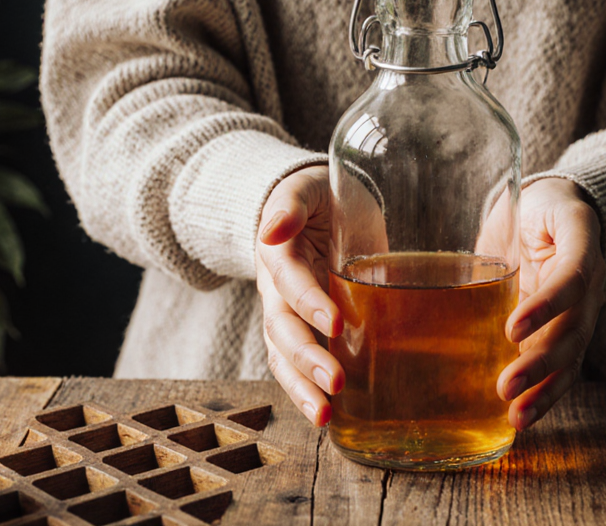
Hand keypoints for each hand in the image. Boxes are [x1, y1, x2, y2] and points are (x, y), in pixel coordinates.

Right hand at [256, 165, 341, 426]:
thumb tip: (271, 229)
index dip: (309, 301)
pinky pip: (297, 365)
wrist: (317, 206)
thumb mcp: (306, 188)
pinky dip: (308, 392)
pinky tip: (329, 416)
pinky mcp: (302, 330)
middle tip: (335, 382)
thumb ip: (291, 204)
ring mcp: (285, 313)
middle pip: (283, 330)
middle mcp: (275, 289)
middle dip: (307, 359)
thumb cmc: (319, 195)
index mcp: (277, 252)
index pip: (290, 281)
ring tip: (325, 417)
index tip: (335, 321)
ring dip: (302, 388)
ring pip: (284, 357)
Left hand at [496, 178, 605, 430]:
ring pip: (572, 356)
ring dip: (545, 390)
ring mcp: (585, 311)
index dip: (546, 306)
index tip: (512, 329)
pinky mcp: (570, 332)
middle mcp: (591, 282)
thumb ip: (502, 225)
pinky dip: (545, 395)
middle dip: (541, 363)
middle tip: (506, 387)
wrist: (566, 213)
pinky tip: (521, 418)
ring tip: (516, 417)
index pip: (572, 278)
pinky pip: (564, 367)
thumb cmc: (538, 208)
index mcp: (581, 243)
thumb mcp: (525, 204)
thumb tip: (443, 258)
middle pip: (574, 330)